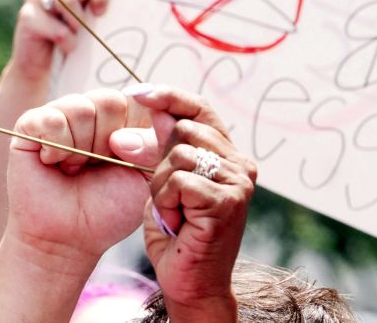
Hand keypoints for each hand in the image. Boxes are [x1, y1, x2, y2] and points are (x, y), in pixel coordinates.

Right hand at [5, 89, 160, 266]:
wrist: (69, 237)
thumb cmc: (108, 209)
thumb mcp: (148, 177)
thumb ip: (161, 143)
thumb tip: (162, 113)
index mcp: (123, 119)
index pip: (140, 96)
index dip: (141, 114)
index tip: (142, 141)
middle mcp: (92, 111)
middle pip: (110, 101)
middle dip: (108, 141)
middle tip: (98, 166)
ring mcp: (60, 114)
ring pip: (81, 108)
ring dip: (81, 148)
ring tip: (74, 169)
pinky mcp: (31, 124)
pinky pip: (51, 119)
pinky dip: (56, 147)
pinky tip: (53, 164)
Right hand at [12, 0, 108, 80]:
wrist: (44, 68)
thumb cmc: (73, 39)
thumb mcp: (89, 19)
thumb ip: (96, 4)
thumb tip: (115, 4)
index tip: (102, 10)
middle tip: (90, 15)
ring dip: (78, 23)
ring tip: (76, 36)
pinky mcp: (26, 16)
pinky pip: (57, 28)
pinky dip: (68, 42)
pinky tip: (67, 48)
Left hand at [128, 85, 255, 322]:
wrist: (191, 283)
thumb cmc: (177, 232)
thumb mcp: (163, 180)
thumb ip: (162, 145)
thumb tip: (152, 107)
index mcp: (226, 154)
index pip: (199, 108)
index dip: (168, 96)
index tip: (136, 92)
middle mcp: (240, 164)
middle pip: (183, 129)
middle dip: (157, 159)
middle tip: (164, 196)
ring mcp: (238, 182)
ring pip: (178, 155)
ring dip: (161, 186)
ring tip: (173, 212)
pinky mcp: (227, 201)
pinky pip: (179, 181)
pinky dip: (166, 201)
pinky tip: (177, 222)